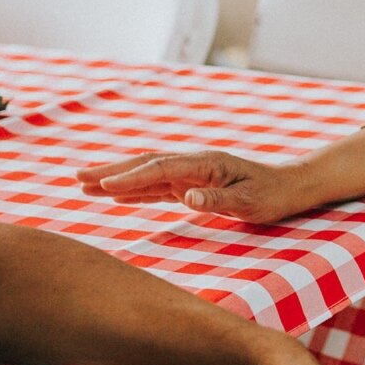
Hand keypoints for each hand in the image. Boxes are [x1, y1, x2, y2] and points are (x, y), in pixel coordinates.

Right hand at [76, 151, 300, 223]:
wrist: (287, 187)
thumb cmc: (270, 194)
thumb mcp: (247, 201)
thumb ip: (217, 198)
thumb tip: (187, 198)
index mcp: (206, 163)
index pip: (161, 169)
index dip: (132, 178)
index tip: (104, 185)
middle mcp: (194, 164)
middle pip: (146, 165)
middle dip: (111, 171)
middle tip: (77, 178)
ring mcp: (191, 173)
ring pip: (146, 174)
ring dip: (116, 178)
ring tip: (84, 185)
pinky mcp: (191, 185)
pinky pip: (156, 187)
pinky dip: (133, 189)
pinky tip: (114, 194)